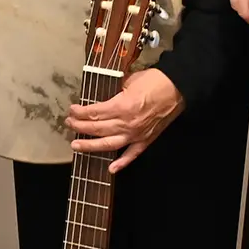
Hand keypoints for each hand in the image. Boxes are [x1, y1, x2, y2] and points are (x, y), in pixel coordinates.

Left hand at [67, 67, 183, 172]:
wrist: (178, 88)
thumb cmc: (155, 80)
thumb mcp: (129, 80)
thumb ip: (114, 90)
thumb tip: (104, 95)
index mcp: (121, 106)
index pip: (94, 113)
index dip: (80, 112)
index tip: (71, 110)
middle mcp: (126, 123)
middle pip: (97, 128)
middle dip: (80, 126)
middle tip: (69, 124)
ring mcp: (136, 134)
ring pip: (109, 144)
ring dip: (90, 146)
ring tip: (76, 146)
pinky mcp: (146, 140)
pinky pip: (132, 154)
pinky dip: (122, 163)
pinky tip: (111, 169)